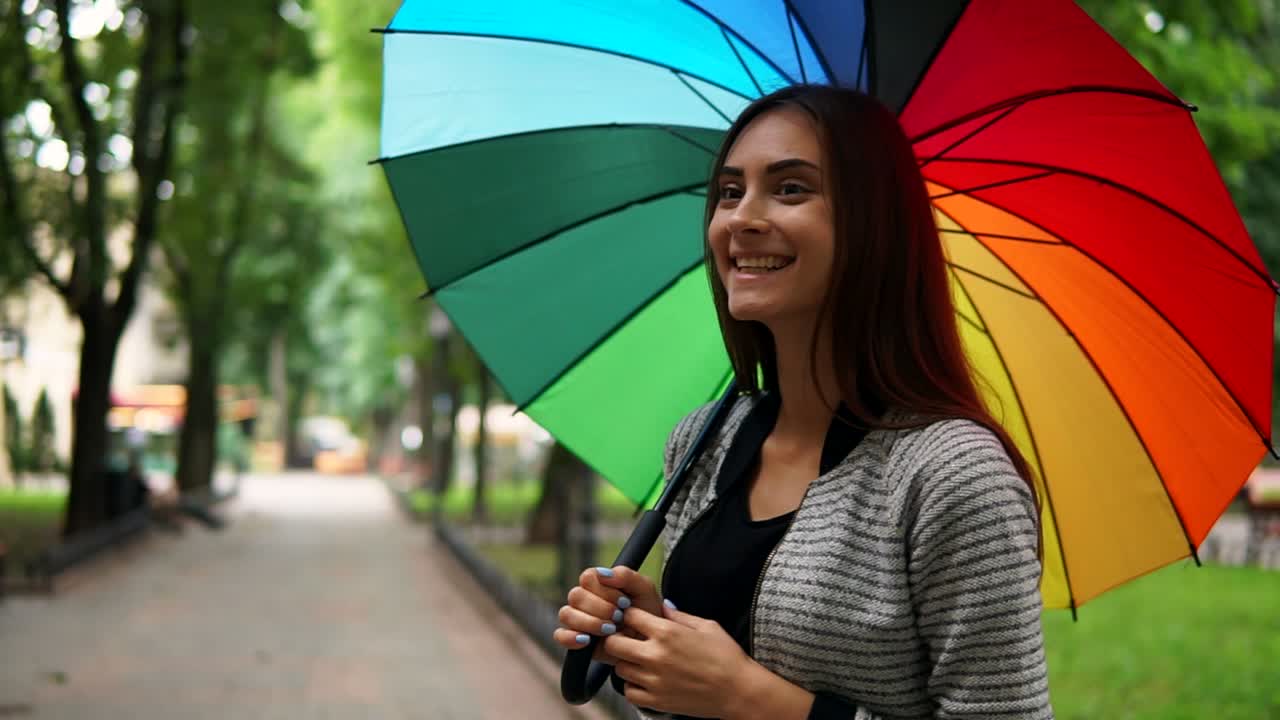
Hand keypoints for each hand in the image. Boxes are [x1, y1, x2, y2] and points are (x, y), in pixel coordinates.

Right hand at [552, 566, 660, 663]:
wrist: (649, 643)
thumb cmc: (646, 613)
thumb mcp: (644, 590)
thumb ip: (626, 576)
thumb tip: (603, 573)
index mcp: (597, 582)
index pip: (587, 577)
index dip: (605, 590)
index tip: (624, 602)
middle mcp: (584, 599)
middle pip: (576, 596)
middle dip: (601, 608)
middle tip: (619, 617)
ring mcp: (577, 618)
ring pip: (567, 614)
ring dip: (590, 622)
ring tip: (610, 630)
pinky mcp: (574, 639)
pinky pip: (560, 635)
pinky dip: (571, 637)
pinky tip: (587, 640)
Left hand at [603, 600, 753, 717]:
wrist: (739, 691)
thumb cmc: (727, 657)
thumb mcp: (706, 626)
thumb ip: (679, 615)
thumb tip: (663, 605)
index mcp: (667, 632)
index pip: (629, 615)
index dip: (630, 614)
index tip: (634, 618)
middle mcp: (655, 655)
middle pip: (613, 643)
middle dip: (617, 637)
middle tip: (629, 639)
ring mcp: (653, 680)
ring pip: (619, 668)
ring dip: (626, 662)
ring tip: (640, 660)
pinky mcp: (656, 701)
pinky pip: (629, 692)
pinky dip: (633, 685)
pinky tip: (646, 679)